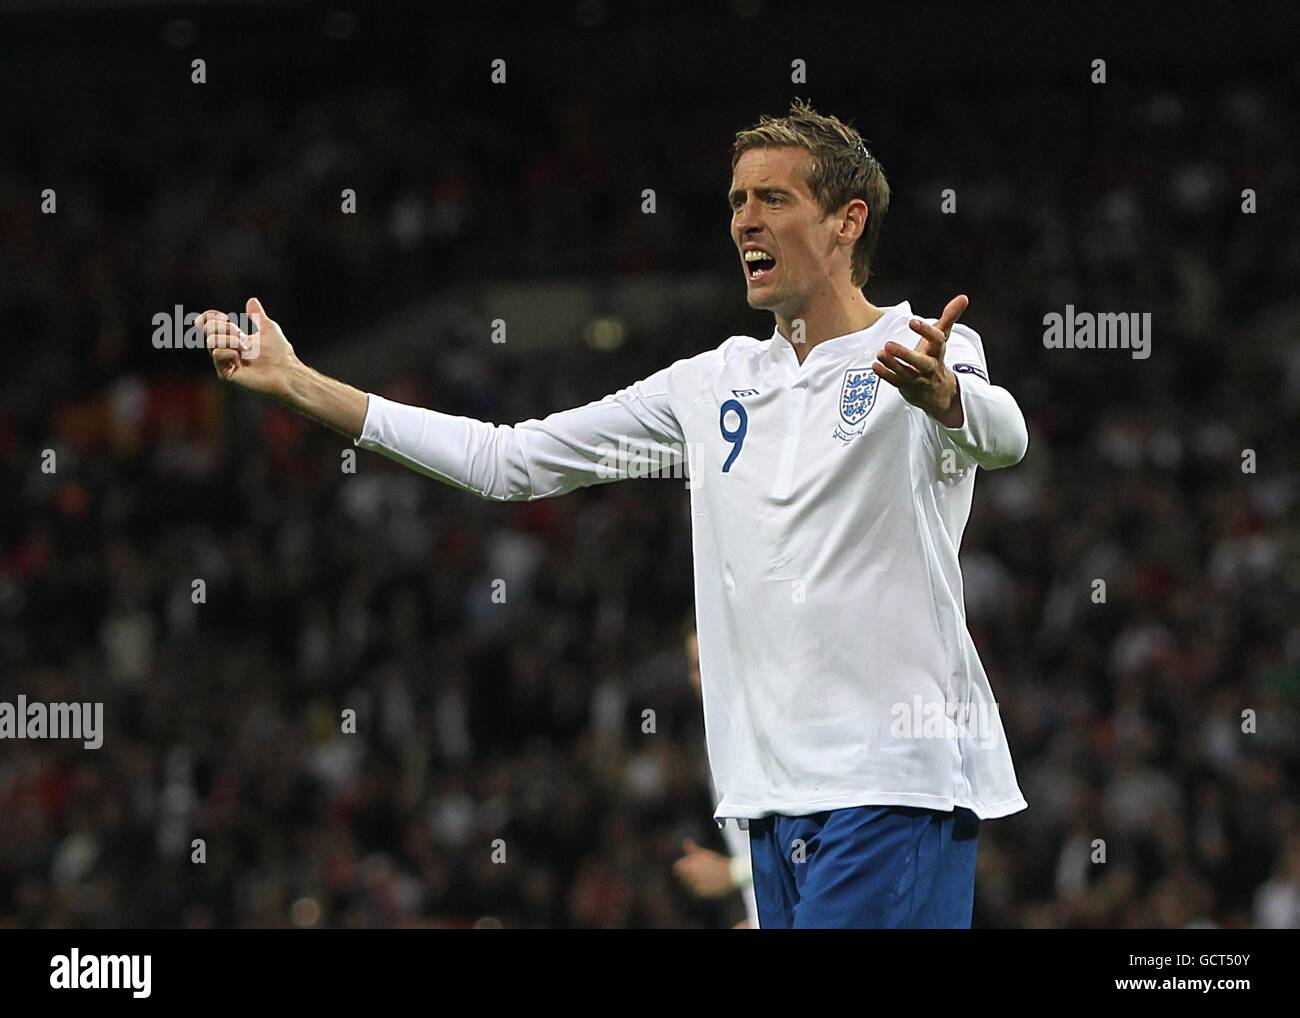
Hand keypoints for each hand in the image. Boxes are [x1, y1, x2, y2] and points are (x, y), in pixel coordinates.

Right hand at [200, 297, 299, 401]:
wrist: (287, 371)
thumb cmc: (280, 354)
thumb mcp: (268, 328)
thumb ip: (258, 315)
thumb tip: (252, 300)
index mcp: (233, 339)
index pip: (209, 326)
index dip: (209, 317)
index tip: (221, 315)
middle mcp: (227, 351)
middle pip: (208, 331)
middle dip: (224, 327)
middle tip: (240, 334)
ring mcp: (225, 363)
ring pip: (212, 342)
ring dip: (230, 339)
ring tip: (245, 348)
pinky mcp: (226, 374)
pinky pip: (218, 354)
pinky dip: (229, 351)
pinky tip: (241, 357)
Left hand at [672, 839, 736, 897]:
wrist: (732, 874)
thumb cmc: (717, 862)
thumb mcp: (705, 854)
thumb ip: (693, 849)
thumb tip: (685, 841)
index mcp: (690, 864)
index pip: (677, 866)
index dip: (683, 866)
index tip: (687, 866)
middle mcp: (690, 875)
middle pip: (682, 876)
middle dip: (687, 874)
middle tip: (699, 872)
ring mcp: (695, 885)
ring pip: (689, 884)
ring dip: (693, 881)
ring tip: (706, 877)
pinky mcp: (701, 893)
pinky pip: (696, 891)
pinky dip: (700, 888)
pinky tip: (709, 884)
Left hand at [872, 293, 967, 427]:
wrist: (939, 393)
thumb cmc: (935, 358)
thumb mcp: (942, 338)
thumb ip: (949, 317)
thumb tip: (963, 297)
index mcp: (938, 351)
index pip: (937, 341)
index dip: (926, 331)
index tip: (912, 321)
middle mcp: (930, 367)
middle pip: (922, 362)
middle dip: (906, 355)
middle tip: (889, 344)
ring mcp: (919, 379)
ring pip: (906, 373)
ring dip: (892, 364)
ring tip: (880, 353)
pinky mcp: (907, 388)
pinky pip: (896, 382)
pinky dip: (886, 375)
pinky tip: (876, 365)